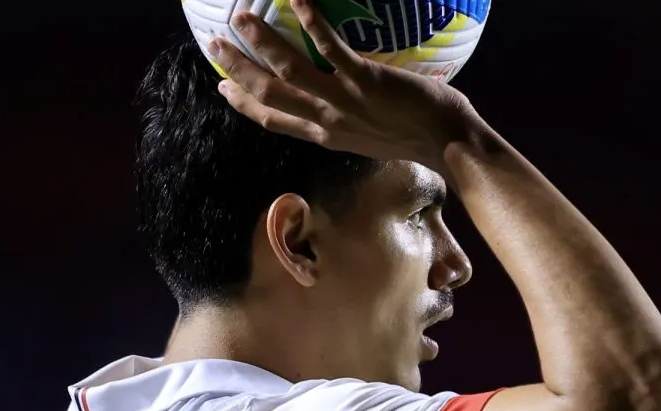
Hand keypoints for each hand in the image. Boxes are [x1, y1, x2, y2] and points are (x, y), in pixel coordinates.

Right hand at [209, 0, 477, 171]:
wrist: (447, 144)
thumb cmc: (415, 138)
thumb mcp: (368, 138)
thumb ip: (345, 120)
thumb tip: (335, 99)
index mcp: (325, 135)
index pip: (273, 119)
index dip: (244, 103)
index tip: (222, 86)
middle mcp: (327, 120)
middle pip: (268, 93)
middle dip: (237, 68)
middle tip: (213, 43)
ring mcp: (343, 100)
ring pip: (288, 69)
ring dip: (261, 42)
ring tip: (240, 17)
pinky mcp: (366, 80)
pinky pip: (331, 46)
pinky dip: (310, 20)